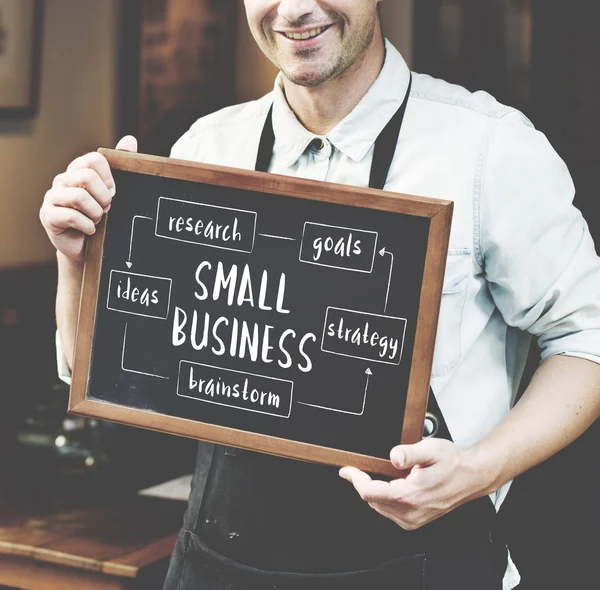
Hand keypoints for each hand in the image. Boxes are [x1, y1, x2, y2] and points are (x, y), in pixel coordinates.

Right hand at [40, 136, 137, 263]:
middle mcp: (62, 180)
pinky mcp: (47, 216)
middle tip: (106, 209)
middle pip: (86, 177)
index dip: (109, 179)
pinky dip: (88, 227)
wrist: (86, 247)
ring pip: (79, 197)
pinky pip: (72, 217)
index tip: (112, 193)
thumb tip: (130, 139)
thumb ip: (120, 163)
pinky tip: (90, 230)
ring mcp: (52, 197)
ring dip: (96, 213)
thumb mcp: (112, 191)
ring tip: (97, 220)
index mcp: (78, 170)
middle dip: (103, 197)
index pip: (95, 159)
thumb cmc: (100, 217)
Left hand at [339, 439, 487, 529]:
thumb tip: (394, 456)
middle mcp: (410, 513)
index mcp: (410, 496)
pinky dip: (385, 497)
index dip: (355, 479)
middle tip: (364, 467)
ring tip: (384, 474)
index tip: (346, 470)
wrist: (471, 477)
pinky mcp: (414, 521)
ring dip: (375, 490)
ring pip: (379, 506)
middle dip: (364, 482)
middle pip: (371, 500)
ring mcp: (412, 519)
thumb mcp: (431, 449)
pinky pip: (389, 510)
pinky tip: (393, 485)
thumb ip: (409, 453)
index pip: (369, 492)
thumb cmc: (453, 463)